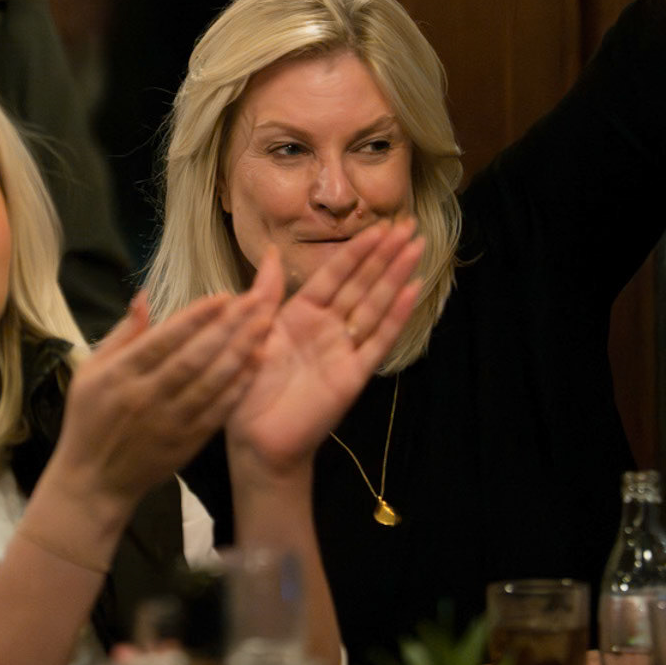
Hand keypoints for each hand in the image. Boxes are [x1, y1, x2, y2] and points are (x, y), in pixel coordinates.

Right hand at [50, 288, 274, 510]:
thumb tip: (144, 296)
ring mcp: (170, 422)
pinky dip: (238, 386)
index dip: (195, 317)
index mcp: (120, 374)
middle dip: (225, 327)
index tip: (222, 296)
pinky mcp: (187, 442)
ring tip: (262, 326)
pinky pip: (218, 410)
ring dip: (239, 353)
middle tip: (254, 302)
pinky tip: (257, 365)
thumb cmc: (88, 420)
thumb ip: (121, 335)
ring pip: (210, 382)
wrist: (95, 480)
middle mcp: (147, 396)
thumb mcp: (90, 372)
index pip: (164, 339)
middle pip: (193, 357)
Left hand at [227, 221, 424, 476]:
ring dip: (396, 277)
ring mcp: (344, 350)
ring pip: (375, 305)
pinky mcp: (354, 375)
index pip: (335, 274)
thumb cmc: (248, 388)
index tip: (380, 226)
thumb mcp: (253, 332)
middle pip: (362, 284)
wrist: (256, 438)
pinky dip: (396, 317)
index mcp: (301, 314)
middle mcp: (327, 328)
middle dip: (385, 255)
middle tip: (410, 226)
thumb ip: (266, 293)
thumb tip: (275, 254)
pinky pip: (377, 341)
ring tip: (417, 248)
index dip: (357, 251)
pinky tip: (413, 291)